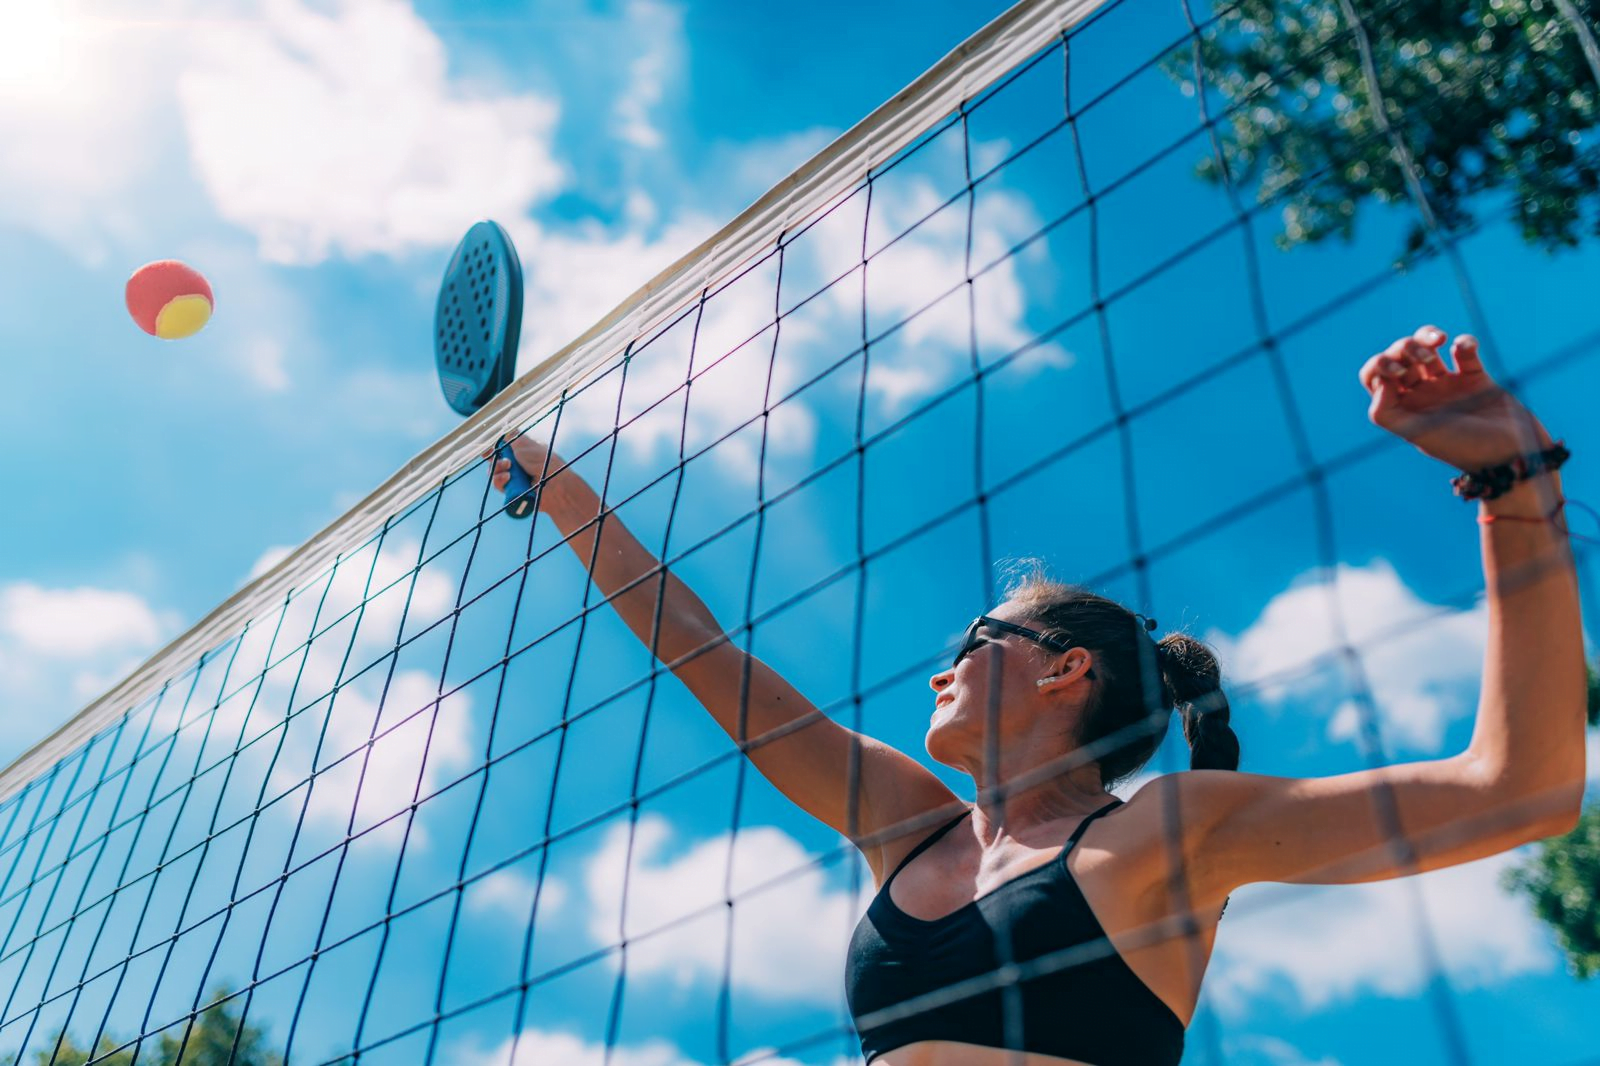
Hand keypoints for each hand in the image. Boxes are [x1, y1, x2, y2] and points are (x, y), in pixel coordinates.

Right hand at [483, 433, 556, 493]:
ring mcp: (514, 476)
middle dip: (493, 458)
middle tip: (503, 460)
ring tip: (507, 470)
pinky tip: (507, 478)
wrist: (556, 488)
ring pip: (495, 471)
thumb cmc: (546, 464)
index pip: (504, 444)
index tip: (487, 446)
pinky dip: (499, 480)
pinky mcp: (512, 489)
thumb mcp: (528, 446)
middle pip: (495, 458)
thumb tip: (504, 428)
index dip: (493, 445)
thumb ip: (514, 438)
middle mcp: (517, 462)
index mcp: (523, 449)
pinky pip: (498, 484)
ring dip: (497, 469)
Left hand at [1358, 325, 1550, 472]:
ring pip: (1427, 348)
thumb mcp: (1418, 435)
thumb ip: (1386, 414)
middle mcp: (1422, 395)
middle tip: (1423, 357)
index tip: (1397, 372)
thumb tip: (1379, 382)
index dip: (1379, 366)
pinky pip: (1464, 349)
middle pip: (1399, 357)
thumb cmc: (1464, 447)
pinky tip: (1466, 349)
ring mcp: (1448, 385)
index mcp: (1403, 409)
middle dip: (1404, 347)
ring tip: (1439, 342)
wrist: (1512, 452)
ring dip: (1426, 337)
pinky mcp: (1477, 378)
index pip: (1375, 378)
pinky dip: (1464, 342)